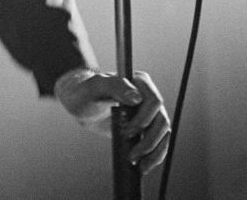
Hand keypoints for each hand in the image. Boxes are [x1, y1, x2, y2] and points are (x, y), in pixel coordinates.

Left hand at [55, 67, 170, 174]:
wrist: (82, 104)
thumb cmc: (86, 92)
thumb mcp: (95, 87)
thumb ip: (114, 86)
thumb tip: (137, 97)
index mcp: (139, 81)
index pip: (153, 101)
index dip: (143, 119)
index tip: (127, 133)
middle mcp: (148, 95)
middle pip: (161, 120)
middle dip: (149, 141)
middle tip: (131, 156)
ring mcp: (149, 112)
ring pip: (163, 133)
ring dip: (154, 151)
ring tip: (138, 165)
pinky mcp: (147, 127)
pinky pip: (160, 142)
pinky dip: (155, 155)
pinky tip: (144, 165)